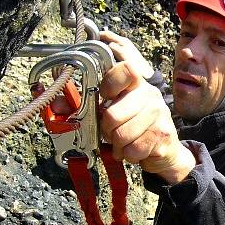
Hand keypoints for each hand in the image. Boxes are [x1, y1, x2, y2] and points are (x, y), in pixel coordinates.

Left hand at [99, 33, 195, 182]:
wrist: (166, 152)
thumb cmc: (134, 128)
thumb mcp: (111, 112)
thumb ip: (84, 106)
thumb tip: (57, 106)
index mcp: (136, 84)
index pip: (126, 69)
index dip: (109, 84)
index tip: (103, 97)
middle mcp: (150, 95)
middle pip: (113, 114)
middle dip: (106, 129)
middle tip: (110, 132)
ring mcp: (159, 114)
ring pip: (122, 134)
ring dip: (117, 145)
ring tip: (122, 143)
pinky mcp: (163, 135)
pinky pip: (134, 149)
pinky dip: (129, 155)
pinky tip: (133, 151)